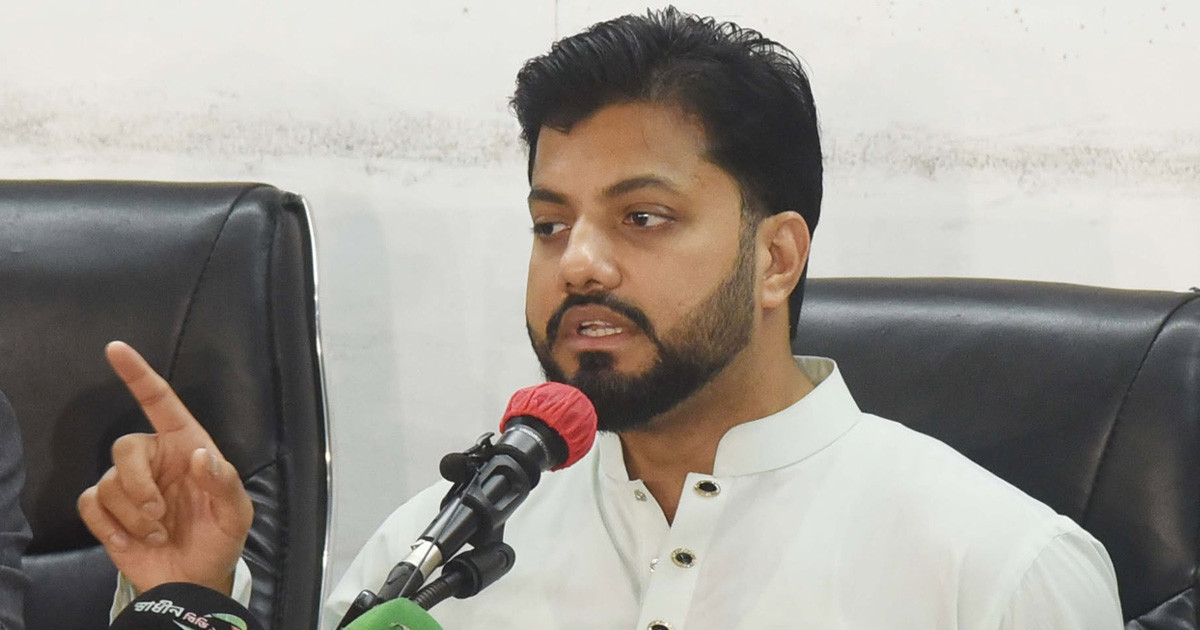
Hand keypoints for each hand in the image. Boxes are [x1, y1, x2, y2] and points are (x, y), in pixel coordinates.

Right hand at [77, 341, 253, 594]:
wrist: (194, 580)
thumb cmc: (219, 538)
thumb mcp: (237, 512)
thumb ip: (224, 482)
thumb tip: (199, 455)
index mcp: (186, 445)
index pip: (160, 402)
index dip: (138, 374)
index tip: (116, 349)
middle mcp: (154, 458)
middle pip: (124, 446)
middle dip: (138, 484)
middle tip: (160, 513)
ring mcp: (128, 485)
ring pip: (108, 483)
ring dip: (134, 516)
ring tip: (158, 533)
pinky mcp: (106, 511)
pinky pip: (91, 504)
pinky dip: (112, 527)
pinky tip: (134, 540)